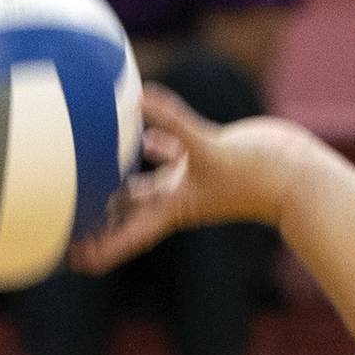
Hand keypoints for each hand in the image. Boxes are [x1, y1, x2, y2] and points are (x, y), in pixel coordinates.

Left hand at [71, 86, 312, 274]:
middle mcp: (173, 199)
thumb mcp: (209, 148)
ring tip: (85, 172)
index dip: (94, 252)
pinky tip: (137, 122)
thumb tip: (140, 98)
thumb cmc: (257, 175)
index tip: (64, 256)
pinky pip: (169, 147)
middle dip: (94, 217)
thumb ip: (173, 124)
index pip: (122, 240)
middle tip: (60, 214)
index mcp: (169, 211)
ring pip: (142, 181)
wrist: (294, 174)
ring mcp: (187, 180)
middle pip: (123, 214)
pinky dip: (152, 137)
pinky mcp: (201, 157)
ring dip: (116, 179)